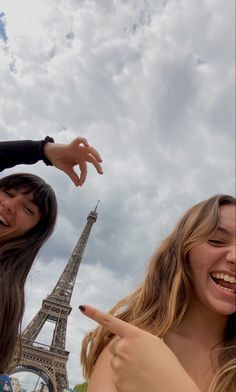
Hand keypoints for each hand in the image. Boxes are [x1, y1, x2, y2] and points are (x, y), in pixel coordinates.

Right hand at [44, 137, 102, 185]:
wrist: (49, 154)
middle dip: (97, 166)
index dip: (83, 176)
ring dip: (96, 154)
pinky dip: (84, 141)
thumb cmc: (59, 160)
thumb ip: (73, 176)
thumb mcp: (67, 170)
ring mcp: (78, 149)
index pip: (84, 169)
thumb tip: (79, 185)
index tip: (81, 183)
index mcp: (80, 160)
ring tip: (100, 161)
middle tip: (101, 172)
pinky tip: (87, 145)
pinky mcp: (73, 145)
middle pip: (92, 159)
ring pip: (90, 150)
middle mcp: (81, 154)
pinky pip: (80, 140)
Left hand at [79, 305, 199, 391]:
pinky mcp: (117, 382)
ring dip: (125, 367)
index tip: (82, 307)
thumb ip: (139, 339)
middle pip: (116, 347)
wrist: (173, 390)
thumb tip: (128, 341)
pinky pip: (118, 378)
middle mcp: (124, 348)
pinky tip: (139, 383)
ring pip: (116, 363)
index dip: (95, 314)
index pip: (111, 322)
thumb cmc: (168, 366)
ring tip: (143, 373)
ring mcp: (119, 365)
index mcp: (135, 335)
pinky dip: (126, 381)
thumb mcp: (156, 344)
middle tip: (141, 361)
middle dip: (124, 352)